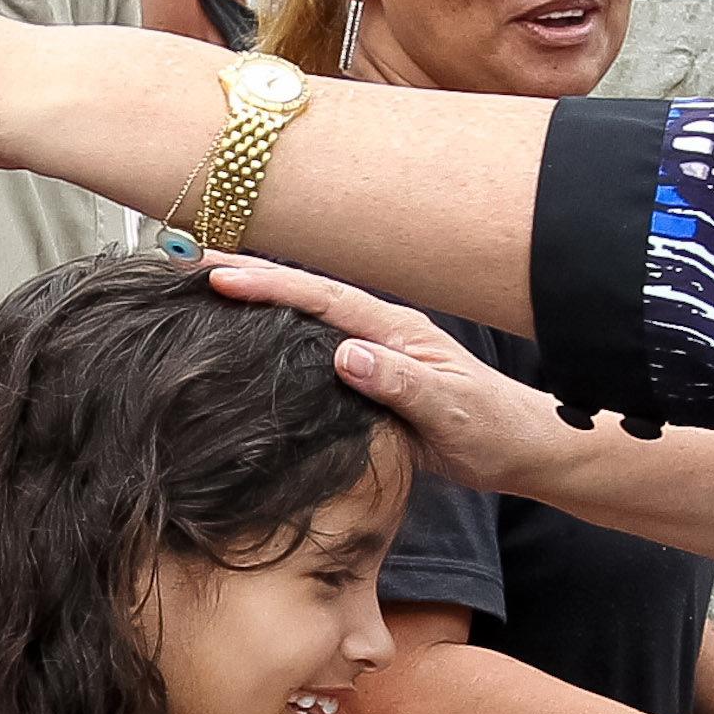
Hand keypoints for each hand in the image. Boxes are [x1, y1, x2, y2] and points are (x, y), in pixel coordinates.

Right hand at [207, 260, 574, 494]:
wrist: (523, 449)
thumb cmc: (493, 431)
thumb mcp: (450, 412)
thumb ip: (400, 384)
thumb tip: (345, 356)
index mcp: (396, 329)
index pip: (322, 299)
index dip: (270, 286)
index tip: (220, 277)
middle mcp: (381, 332)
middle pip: (304, 294)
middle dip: (250, 274)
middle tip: (190, 263)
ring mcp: (375, 352)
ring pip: (305, 318)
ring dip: (258, 299)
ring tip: (204, 288)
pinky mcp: (371, 376)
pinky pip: (312, 346)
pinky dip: (276, 333)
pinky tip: (247, 338)